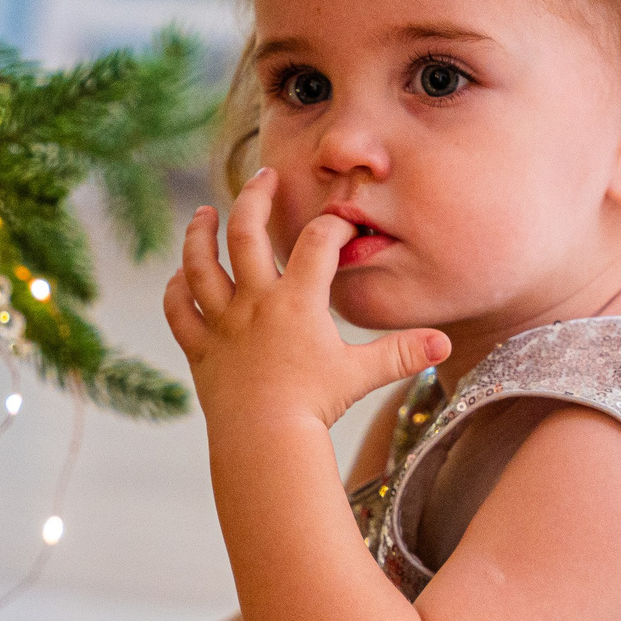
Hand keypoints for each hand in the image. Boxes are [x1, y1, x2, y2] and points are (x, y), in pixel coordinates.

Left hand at [163, 167, 447, 433]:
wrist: (264, 443)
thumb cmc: (314, 409)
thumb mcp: (361, 375)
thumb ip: (401, 353)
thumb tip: (444, 343)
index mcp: (296, 301)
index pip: (317, 243)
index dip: (334, 227)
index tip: (342, 226)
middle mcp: (254, 303)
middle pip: (246, 233)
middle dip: (254, 198)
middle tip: (263, 177)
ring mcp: (221, 323)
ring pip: (200, 265)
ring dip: (199, 234)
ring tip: (203, 213)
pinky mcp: (199, 348)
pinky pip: (179, 310)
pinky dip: (176, 290)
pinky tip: (179, 276)